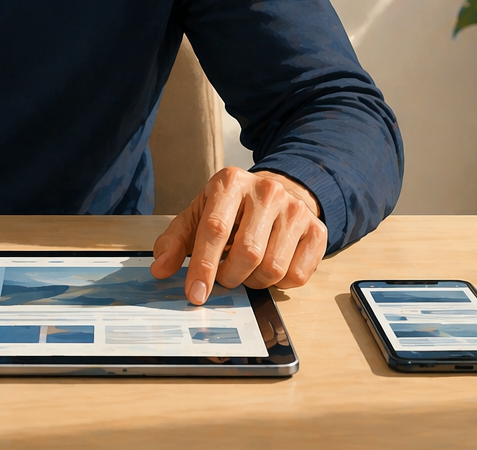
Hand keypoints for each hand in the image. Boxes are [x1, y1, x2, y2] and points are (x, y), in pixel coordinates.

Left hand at [150, 167, 325, 304]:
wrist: (277, 192)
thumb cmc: (231, 209)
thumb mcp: (198, 215)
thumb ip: (175, 241)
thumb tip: (159, 269)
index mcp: (230, 182)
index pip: (216, 228)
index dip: (204, 266)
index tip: (196, 294)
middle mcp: (266, 191)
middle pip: (248, 253)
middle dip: (231, 277)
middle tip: (225, 278)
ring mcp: (295, 210)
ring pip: (273, 268)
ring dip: (254, 282)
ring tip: (247, 270)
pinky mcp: (317, 230)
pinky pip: (297, 275)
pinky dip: (280, 284)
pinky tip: (270, 266)